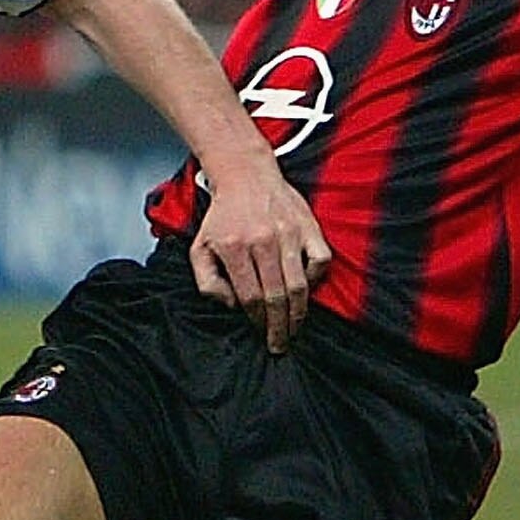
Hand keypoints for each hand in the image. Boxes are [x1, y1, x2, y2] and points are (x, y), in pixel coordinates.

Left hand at [187, 166, 332, 351]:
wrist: (245, 175)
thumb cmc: (223, 216)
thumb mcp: (199, 248)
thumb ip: (207, 282)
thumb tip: (230, 305)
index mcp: (234, 248)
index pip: (250, 298)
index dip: (257, 321)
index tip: (260, 334)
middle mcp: (262, 241)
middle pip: (276, 297)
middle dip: (278, 328)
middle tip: (280, 345)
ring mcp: (288, 233)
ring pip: (299, 285)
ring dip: (298, 313)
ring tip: (294, 329)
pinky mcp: (308, 226)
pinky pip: (320, 261)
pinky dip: (315, 279)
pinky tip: (306, 289)